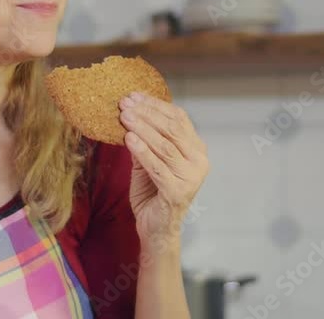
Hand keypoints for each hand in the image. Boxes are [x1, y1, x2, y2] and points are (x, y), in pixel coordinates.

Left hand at [118, 91, 208, 249]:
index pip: (178, 118)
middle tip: (125, 104)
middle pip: (172, 129)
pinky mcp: (178, 191)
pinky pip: (157, 166)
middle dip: (147, 114)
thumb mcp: (148, 160)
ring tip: (124, 117)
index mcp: (196, 149)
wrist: (156, 228)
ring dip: (142, 128)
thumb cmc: (153, 192)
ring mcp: (191, 177)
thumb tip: (129, 112)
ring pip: (164, 145)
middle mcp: (199, 161)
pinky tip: (128, 139)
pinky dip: (142, 150)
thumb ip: (144, 139)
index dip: (155, 105)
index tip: (134, 96)